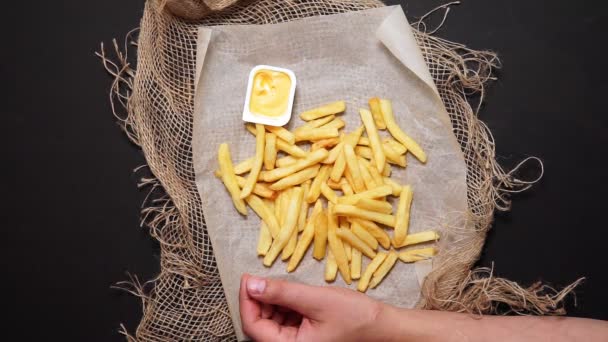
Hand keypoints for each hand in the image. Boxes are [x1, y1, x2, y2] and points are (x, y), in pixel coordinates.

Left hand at [239, 273, 387, 340]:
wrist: (381, 325)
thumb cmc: (354, 315)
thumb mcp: (314, 298)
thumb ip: (281, 292)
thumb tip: (252, 285)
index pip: (254, 327)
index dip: (247, 301)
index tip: (247, 279)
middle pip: (260, 326)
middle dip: (259, 301)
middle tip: (260, 278)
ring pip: (271, 323)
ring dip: (271, 303)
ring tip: (280, 286)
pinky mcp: (304, 337)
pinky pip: (284, 323)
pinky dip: (283, 307)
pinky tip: (290, 295)